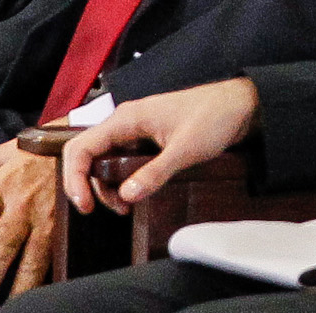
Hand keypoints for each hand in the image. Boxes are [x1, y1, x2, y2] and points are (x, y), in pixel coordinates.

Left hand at [0, 142, 59, 309]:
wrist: (86, 140)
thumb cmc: (44, 148)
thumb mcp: (10, 149)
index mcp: (4, 184)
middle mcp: (24, 204)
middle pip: (1, 245)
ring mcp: (49, 217)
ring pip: (33, 258)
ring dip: (19, 287)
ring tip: (6, 309)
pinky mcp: (69, 226)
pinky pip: (57, 256)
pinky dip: (50, 277)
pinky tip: (42, 297)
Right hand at [58, 79, 256, 213]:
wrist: (241, 105)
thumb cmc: (214, 117)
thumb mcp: (185, 149)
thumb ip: (154, 173)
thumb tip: (126, 196)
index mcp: (127, 119)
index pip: (82, 148)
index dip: (74, 178)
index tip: (85, 206)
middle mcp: (126, 123)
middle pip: (88, 156)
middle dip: (90, 186)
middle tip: (109, 210)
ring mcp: (136, 131)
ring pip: (105, 161)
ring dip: (109, 187)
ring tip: (128, 207)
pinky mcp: (147, 140)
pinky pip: (123, 161)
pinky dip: (123, 180)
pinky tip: (136, 194)